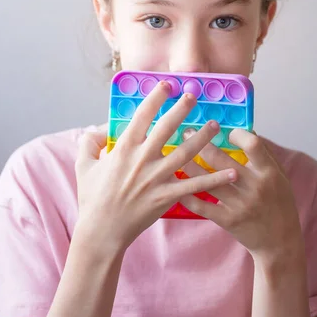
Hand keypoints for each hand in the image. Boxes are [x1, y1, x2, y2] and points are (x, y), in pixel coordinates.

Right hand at [74, 81, 237, 257]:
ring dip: (203, 138)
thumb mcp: (84, 165)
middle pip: (167, 127)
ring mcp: (156, 178)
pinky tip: (232, 172)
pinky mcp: (166, 196)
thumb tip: (97, 128)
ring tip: (216, 125)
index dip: (156, 97)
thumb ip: (90, 142)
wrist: (101, 231)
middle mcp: (142, 159)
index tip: (167, 85)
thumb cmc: (93, 198)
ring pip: (185, 152)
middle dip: (182, 109)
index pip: (142, 115)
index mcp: (124, 148)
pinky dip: (215, 179)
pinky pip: (195, 185)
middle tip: (194, 96)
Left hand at [179, 129, 303, 263]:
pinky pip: (202, 205)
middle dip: (201, 143)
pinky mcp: (228, 220)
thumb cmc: (279, 203)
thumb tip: (245, 130)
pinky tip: (177, 183)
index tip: (225, 132)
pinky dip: (187, 194)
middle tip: (188, 133)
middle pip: (221, 160)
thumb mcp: (279, 176)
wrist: (279, 242)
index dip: (237, 134)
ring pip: (207, 180)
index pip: (253, 145)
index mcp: (269, 173)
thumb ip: (264, 155)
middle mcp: (255, 187)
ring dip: (189, 165)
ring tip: (176, 155)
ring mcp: (240, 205)